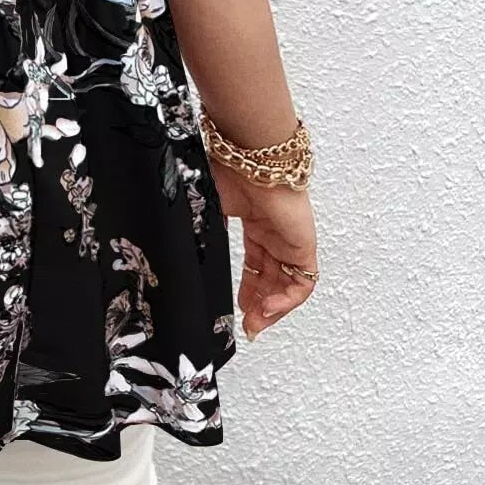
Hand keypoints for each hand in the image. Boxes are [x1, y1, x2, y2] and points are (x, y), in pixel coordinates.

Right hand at [209, 162, 318, 341]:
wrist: (251, 157)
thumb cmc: (229, 171)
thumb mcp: (207, 207)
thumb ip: (201, 231)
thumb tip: (180, 253)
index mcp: (254, 221)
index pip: (256, 264)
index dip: (247, 289)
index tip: (237, 309)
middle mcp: (274, 233)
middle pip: (272, 278)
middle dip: (259, 305)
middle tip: (247, 326)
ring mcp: (290, 239)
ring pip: (287, 285)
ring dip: (273, 309)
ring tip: (256, 324)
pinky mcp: (303, 245)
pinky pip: (302, 283)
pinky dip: (287, 300)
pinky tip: (268, 309)